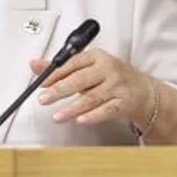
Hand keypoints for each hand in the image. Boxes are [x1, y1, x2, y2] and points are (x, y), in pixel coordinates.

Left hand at [32, 49, 155, 127]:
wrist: (141, 89)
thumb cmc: (110, 76)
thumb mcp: (87, 66)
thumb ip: (61, 67)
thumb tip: (35, 65)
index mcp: (97, 57)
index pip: (73, 63)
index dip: (56, 74)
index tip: (42, 82)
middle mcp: (108, 69)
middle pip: (81, 80)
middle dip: (60, 90)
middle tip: (44, 98)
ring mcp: (117, 86)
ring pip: (92, 98)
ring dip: (73, 108)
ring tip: (57, 116)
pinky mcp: (124, 103)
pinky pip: (107, 111)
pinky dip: (93, 116)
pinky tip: (80, 120)